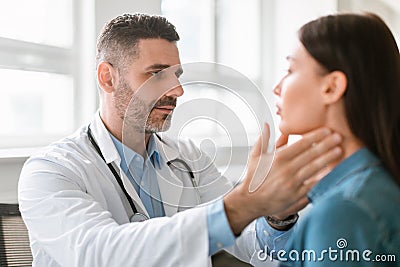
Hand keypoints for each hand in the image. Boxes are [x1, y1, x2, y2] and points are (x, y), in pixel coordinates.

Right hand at [223, 124, 341, 234]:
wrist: (251, 201)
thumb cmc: (254, 177)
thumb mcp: (255, 156)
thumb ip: (264, 140)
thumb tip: (269, 125)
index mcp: (278, 158)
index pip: (301, 144)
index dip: (315, 136)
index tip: (326, 130)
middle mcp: (286, 170)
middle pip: (311, 154)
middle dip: (326, 144)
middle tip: (338, 136)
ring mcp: (292, 183)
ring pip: (315, 168)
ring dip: (328, 158)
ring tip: (339, 150)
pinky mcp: (296, 195)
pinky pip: (314, 184)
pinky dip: (324, 177)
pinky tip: (332, 171)